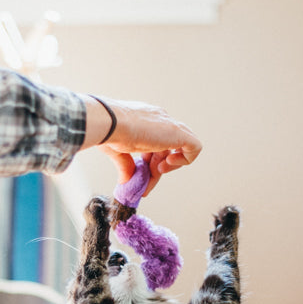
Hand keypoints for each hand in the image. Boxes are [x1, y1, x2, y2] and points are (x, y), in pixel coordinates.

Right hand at [82, 96, 201, 195]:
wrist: (109, 122)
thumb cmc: (107, 131)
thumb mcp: (117, 151)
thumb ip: (126, 165)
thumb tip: (126, 181)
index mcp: (145, 120)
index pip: (155, 143)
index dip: (149, 162)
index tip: (139, 176)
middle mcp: (159, 120)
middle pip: (166, 148)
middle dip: (156, 168)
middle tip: (145, 183)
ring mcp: (170, 125)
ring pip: (180, 148)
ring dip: (170, 166)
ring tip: (157, 173)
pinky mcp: (179, 133)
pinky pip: (194, 147)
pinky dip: (184, 160)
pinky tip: (166, 166)